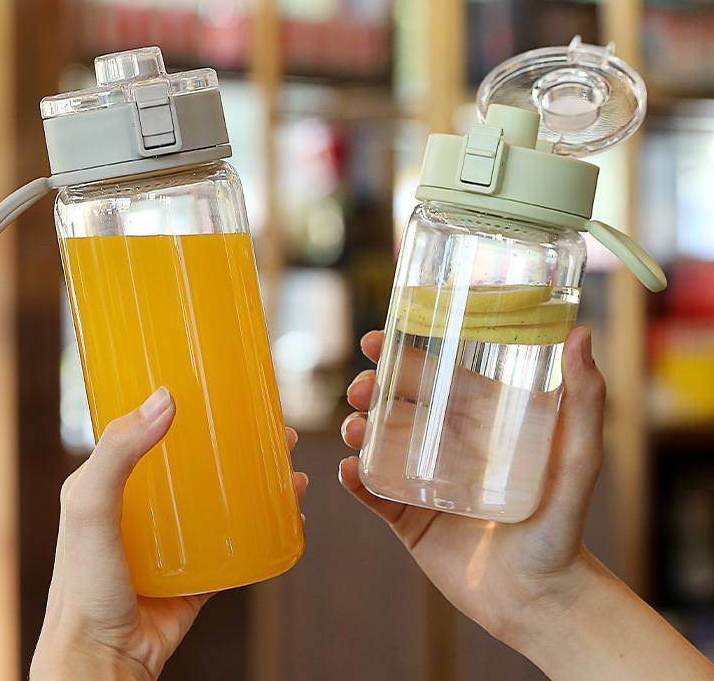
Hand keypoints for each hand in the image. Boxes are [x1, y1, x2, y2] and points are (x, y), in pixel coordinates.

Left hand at [31, 388, 307, 680]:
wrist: (102, 665)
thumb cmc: (82, 588)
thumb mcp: (89, 507)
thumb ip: (117, 451)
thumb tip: (165, 398)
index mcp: (114, 483)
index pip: (153, 431)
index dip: (188, 407)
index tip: (221, 388)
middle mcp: (146, 506)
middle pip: (201, 460)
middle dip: (239, 439)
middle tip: (272, 426)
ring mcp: (175, 538)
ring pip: (226, 495)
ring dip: (260, 476)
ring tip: (289, 462)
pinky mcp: (198, 569)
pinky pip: (238, 538)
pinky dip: (266, 520)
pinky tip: (290, 508)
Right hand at [339, 327, 604, 648]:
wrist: (542, 599)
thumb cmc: (564, 525)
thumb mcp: (579, 457)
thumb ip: (585, 401)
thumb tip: (581, 333)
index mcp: (478, 422)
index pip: (433, 375)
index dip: (399, 353)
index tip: (375, 339)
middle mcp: (447, 447)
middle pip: (397, 405)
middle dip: (370, 389)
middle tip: (359, 390)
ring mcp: (424, 482)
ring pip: (378, 445)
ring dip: (357, 430)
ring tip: (353, 429)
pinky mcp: (409, 519)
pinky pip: (374, 493)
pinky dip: (355, 480)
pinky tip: (347, 470)